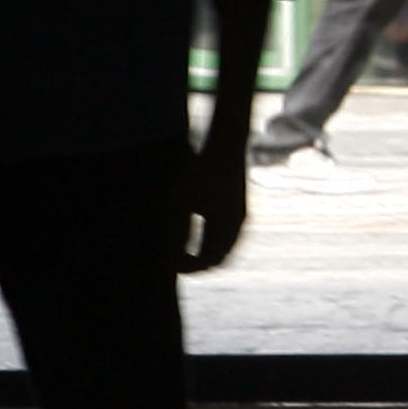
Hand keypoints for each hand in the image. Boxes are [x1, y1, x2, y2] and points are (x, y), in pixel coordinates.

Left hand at [182, 130, 249, 273]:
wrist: (227, 141)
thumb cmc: (202, 170)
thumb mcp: (182, 202)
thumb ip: (176, 233)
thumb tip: (168, 260)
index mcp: (227, 228)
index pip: (207, 261)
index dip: (186, 267)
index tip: (167, 265)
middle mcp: (238, 225)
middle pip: (219, 257)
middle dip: (197, 263)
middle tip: (174, 263)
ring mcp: (240, 214)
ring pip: (224, 246)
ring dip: (205, 252)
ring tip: (182, 251)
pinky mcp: (238, 204)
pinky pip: (226, 233)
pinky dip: (211, 240)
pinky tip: (196, 232)